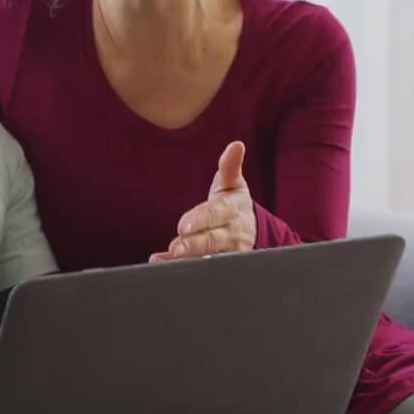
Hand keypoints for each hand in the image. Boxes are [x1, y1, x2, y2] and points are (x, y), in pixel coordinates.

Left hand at [152, 142, 256, 262]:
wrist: (252, 230)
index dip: (200, 220)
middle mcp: (230, 233)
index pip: (216, 214)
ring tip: (170, 257)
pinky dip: (180, 268)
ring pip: (207, 258)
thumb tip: (236, 145)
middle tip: (177, 248)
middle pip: (212, 240)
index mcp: (231, 210)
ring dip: (189, 259)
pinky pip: (199, 268)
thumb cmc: (234, 203)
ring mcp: (226, 252)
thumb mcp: (233, 184)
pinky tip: (162, 262)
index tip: (183, 226)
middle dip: (194, 245)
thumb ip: (230, 166)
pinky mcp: (219, 265)